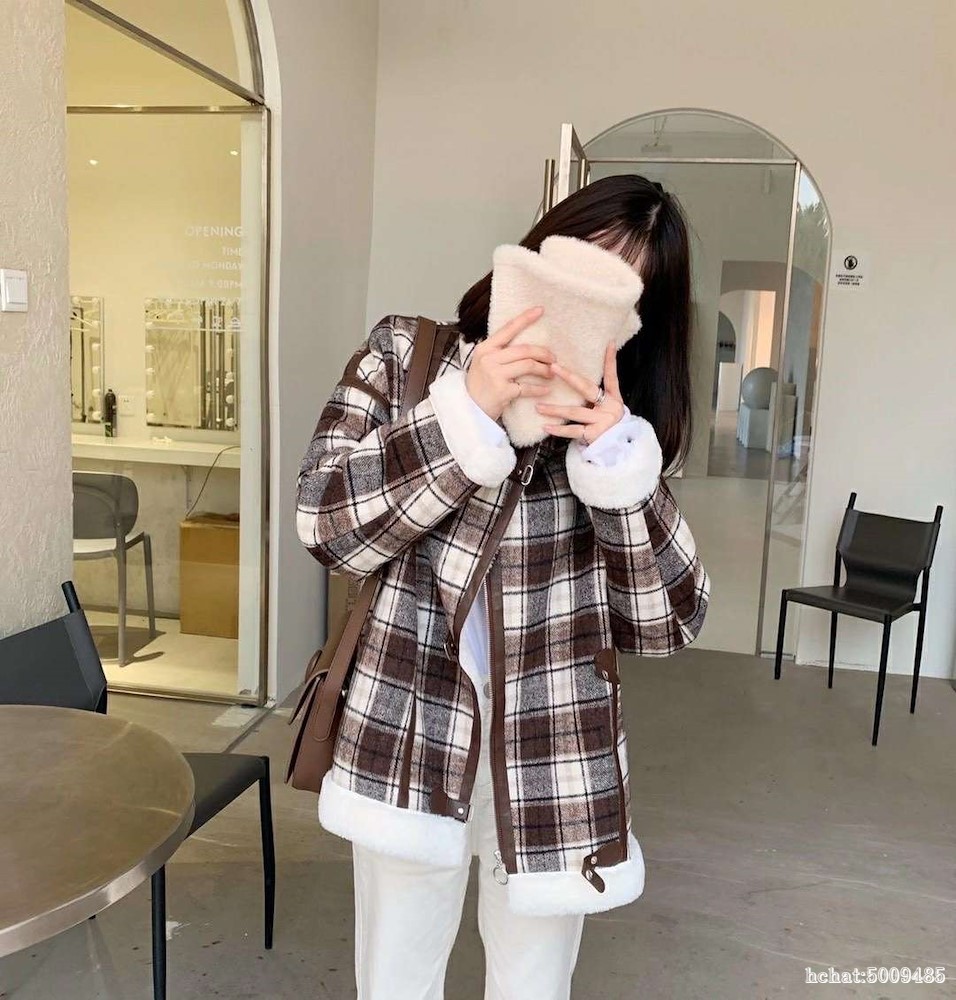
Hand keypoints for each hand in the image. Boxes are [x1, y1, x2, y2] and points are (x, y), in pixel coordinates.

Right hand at [465, 306, 554, 420]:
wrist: (468, 410)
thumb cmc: (479, 386)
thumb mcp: (483, 363)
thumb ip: (499, 353)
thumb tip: (526, 346)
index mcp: (485, 348)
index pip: (508, 329)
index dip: (525, 318)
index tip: (540, 310)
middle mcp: (489, 359)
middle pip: (524, 350)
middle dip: (543, 353)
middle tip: (553, 359)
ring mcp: (495, 375)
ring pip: (528, 365)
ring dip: (544, 370)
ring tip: (551, 373)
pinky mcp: (502, 391)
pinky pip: (527, 387)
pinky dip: (539, 389)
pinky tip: (546, 390)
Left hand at [536, 341, 624, 444]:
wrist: (615, 448)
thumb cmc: (605, 424)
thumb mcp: (605, 408)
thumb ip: (594, 395)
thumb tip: (576, 379)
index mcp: (614, 398)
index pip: (612, 376)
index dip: (611, 361)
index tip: (608, 344)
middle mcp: (610, 407)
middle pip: (587, 388)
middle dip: (569, 377)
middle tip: (552, 368)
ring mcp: (603, 421)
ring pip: (575, 411)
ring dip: (555, 409)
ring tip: (538, 407)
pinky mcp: (594, 435)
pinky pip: (573, 430)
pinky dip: (559, 430)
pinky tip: (546, 427)